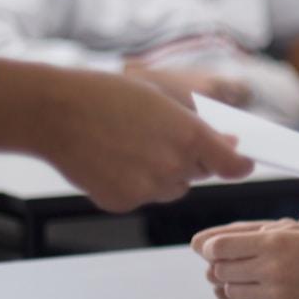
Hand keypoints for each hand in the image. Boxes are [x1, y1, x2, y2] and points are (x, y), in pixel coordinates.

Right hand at [42, 70, 252, 209]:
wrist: (55, 112)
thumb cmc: (108, 96)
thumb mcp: (163, 98)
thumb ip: (198, 123)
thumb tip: (226, 142)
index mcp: (190, 136)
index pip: (233, 166)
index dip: (239, 164)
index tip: (243, 163)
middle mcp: (174, 166)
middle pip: (199, 174)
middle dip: (191, 159)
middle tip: (164, 139)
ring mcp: (147, 189)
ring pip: (171, 188)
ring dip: (163, 174)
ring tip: (131, 146)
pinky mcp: (122, 202)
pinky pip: (141, 197)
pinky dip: (133, 184)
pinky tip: (112, 160)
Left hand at [193, 218, 298, 298]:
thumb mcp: (291, 228)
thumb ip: (248, 231)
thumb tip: (205, 244)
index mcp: (274, 241)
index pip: (217, 247)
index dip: (211, 248)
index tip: (218, 248)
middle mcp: (271, 267)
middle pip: (217, 270)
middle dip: (223, 265)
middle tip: (242, 261)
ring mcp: (274, 293)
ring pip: (229, 290)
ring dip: (237, 282)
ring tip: (259, 275)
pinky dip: (253, 298)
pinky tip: (273, 289)